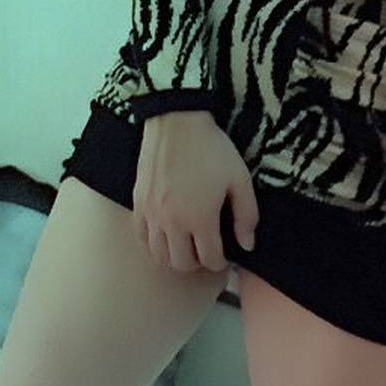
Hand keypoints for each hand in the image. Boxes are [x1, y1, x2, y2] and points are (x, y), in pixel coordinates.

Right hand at [133, 113, 259, 273]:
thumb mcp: (239, 178)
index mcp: (201, 218)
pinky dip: (153, 244)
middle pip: (182, 264)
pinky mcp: (138, 203)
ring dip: (175, 256)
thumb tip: (247, 244)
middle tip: (206, 249)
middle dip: (198, 262)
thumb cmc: (211, 148)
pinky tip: (165, 234)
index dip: (221, 262)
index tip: (224, 254)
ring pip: (159, 256)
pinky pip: (141, 238)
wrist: (177, 120)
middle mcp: (172, 223)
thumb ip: (246, 215)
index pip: (210, 259)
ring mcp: (152, 214)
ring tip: (186, 244)